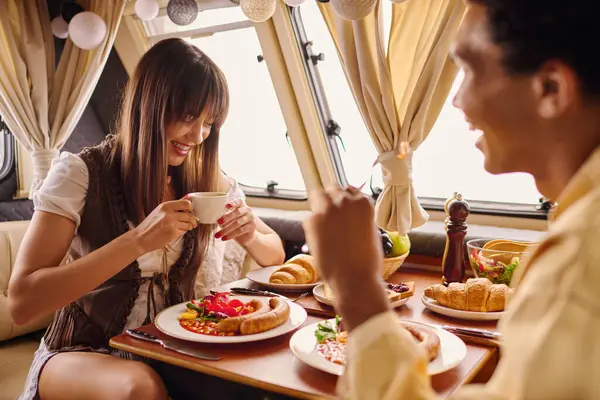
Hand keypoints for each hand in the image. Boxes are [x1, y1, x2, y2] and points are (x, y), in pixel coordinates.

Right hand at [133, 199, 197, 252]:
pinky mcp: (172, 233)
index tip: (190, 211)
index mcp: (165, 205)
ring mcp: (171, 223)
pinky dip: (181, 233)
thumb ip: (175, 206)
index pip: (186, 203)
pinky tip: (174, 232)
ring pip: (188, 224)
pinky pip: (183, 232)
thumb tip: (188, 197)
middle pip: (189, 215)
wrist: (141, 238)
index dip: (190, 208)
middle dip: (192, 220)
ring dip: (187, 227)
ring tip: (181, 227)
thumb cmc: (150, 225)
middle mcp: (169, 213)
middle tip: (192, 223)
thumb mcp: (160, 211)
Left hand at [215, 198, 256, 245]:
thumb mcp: (230, 219)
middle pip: (237, 212)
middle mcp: (247, 210)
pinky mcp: (252, 227)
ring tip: (218, 235)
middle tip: (218, 222)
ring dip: (226, 229)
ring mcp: (251, 218)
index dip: (233, 203)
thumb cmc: (236, 224)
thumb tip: (214, 217)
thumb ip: (224, 216)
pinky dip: (230, 235)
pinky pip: (240, 231)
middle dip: (227, 217)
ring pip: (237, 223)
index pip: (238, 202)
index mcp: (241, 205)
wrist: (246, 236)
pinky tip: (224, 238)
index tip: (226, 206)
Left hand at [302, 185, 389, 329]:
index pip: (350, 190)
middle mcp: (345, 200)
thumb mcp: (370, 231)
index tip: (343, 210)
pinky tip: (319, 240)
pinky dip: (312, 226)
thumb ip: (358, 217)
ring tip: (322, 223)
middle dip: (331, 199)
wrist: (354, 278)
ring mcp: (327, 208)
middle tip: (331, 216)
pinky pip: (309, 217)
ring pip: (317, 194)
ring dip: (319, 205)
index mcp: (363, 202)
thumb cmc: (367, 261)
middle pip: (333, 188)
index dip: (345, 201)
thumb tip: (347, 215)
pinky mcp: (311, 220)